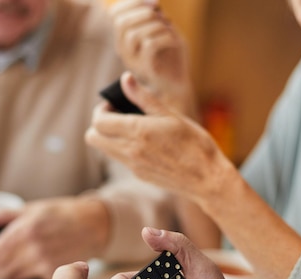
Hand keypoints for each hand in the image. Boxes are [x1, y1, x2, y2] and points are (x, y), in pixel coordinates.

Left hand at [0, 197, 109, 278]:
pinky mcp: (54, 275)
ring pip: (13, 278)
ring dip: (13, 270)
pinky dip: (31, 273)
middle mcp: (33, 249)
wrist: (94, 225)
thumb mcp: (31, 209)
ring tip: (23, 257)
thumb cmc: (63, 214)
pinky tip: (39, 260)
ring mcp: (44, 264)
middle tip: (3, 256)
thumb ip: (1, 216)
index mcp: (24, 230)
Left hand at [87, 72, 236, 206]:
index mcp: (137, 132)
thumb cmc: (195, 143)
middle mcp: (130, 151)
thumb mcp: (171, 115)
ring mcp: (133, 165)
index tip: (115, 104)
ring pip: (105, 150)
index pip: (98, 122)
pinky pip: (121, 159)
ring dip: (110, 137)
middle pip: (93, 138)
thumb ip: (144, 98)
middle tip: (118, 116)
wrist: (207, 178)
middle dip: (100, 124)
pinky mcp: (139, 175)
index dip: (102, 110)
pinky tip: (146, 143)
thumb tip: (125, 79)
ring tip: (133, 128)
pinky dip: (124, 148)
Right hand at [109, 0, 193, 112]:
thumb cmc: (172, 58)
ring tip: (170, 31)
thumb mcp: (164, 31)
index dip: (132, 3)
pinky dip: (164, 38)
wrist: (178, 87)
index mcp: (125, 39)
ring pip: (134, 34)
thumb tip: (153, 2)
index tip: (155, 4)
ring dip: (156, 26)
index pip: (115, 14)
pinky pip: (149, 45)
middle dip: (144, 13)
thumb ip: (156, 16)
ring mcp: (133, 61)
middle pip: (121, 23)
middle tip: (163, 17)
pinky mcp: (146, 70)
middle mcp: (124, 50)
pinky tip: (174, 41)